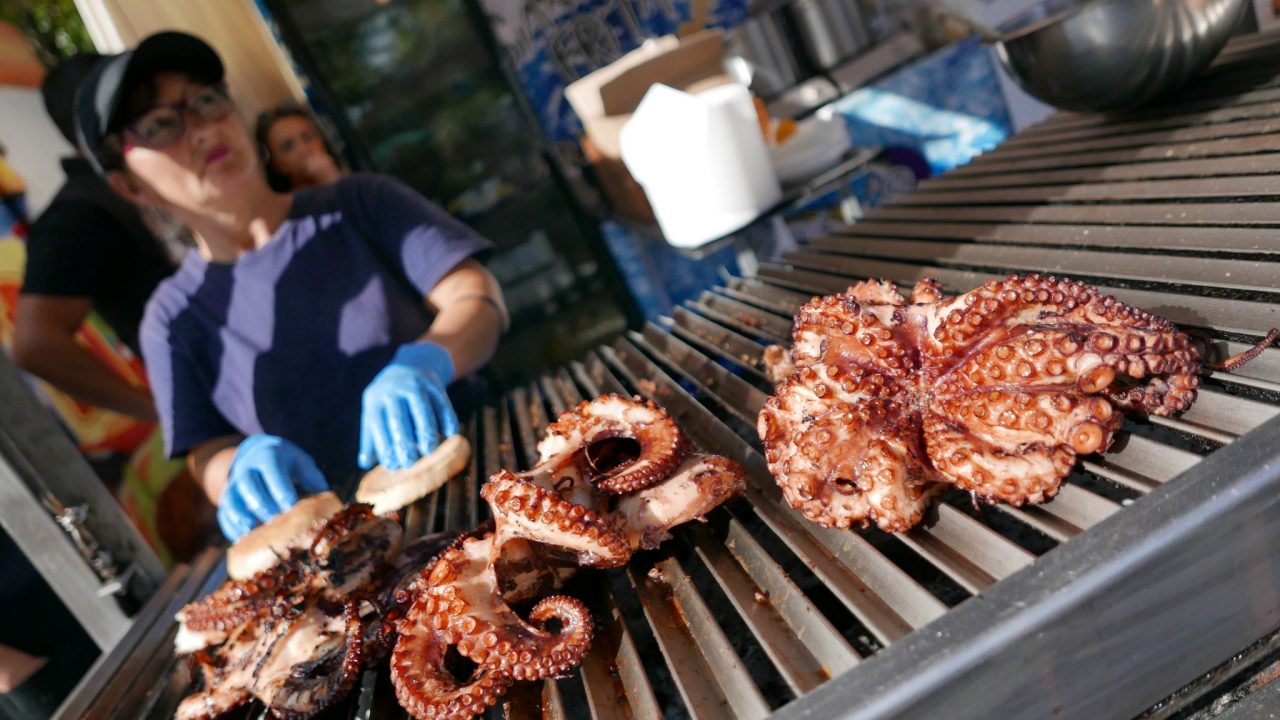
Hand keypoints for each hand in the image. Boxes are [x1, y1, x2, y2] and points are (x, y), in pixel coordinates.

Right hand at [217, 435, 327, 540]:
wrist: (255, 452)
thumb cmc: (285, 461)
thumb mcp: (300, 462)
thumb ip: (313, 479)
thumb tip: (328, 504)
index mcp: (269, 457)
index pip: (273, 473)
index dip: (281, 490)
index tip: (290, 507)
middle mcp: (247, 468)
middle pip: (249, 486)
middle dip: (261, 504)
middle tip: (274, 522)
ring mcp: (234, 482)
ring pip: (231, 499)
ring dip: (240, 516)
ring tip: (250, 531)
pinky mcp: (226, 497)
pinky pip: (223, 512)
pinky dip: (230, 526)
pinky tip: (240, 539)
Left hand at [358, 341, 458, 470]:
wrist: (411, 364)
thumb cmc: (389, 400)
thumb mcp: (375, 411)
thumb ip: (370, 437)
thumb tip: (364, 463)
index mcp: (375, 399)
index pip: (378, 426)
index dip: (385, 447)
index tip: (393, 466)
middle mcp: (393, 389)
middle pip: (399, 418)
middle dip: (404, 443)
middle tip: (410, 462)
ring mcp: (415, 384)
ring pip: (422, 410)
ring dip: (426, 432)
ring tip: (429, 450)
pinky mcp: (435, 384)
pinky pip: (443, 403)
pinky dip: (447, 419)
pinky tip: (449, 433)